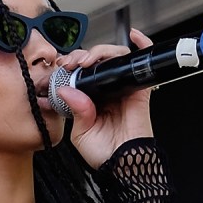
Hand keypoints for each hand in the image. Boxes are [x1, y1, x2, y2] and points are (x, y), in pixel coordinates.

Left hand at [52, 27, 155, 168]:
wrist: (124, 167)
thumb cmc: (105, 155)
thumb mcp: (81, 133)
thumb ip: (75, 110)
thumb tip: (65, 89)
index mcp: (92, 100)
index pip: (82, 73)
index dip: (71, 65)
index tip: (60, 66)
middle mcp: (108, 91)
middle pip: (97, 60)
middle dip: (82, 56)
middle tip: (71, 62)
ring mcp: (124, 88)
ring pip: (114, 57)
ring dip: (100, 51)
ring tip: (86, 60)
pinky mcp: (139, 89)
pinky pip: (141, 62)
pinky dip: (141, 44)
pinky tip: (133, 36)